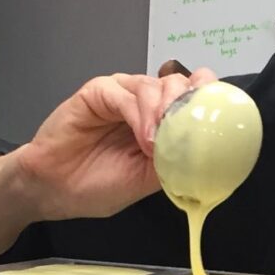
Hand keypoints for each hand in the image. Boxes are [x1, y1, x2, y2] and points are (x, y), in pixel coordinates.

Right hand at [11, 66, 218, 220]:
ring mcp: (121, 94)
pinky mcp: (97, 92)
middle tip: (188, 132)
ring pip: (155, 86)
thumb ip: (177, 161)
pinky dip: (140, 115)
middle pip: (180, 83)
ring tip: (159, 145)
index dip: (209, 98)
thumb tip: (210, 156)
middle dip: (189, 106)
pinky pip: (125, 93)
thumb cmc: (98, 184)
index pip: (194, 94)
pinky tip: (143, 138)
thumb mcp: (151, 178)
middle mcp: (144, 101)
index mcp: (162, 118)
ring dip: (164, 114)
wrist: (54, 190)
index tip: (220, 116)